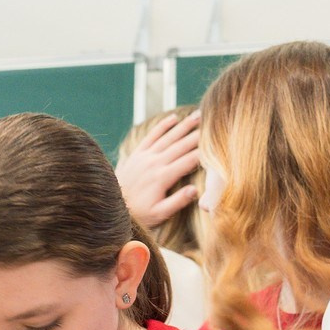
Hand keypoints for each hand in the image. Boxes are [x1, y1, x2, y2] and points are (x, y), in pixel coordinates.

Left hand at [115, 110, 202, 230]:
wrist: (112, 205)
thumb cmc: (139, 213)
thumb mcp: (159, 213)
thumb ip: (177, 202)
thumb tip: (195, 190)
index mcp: (163, 177)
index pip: (188, 161)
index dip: (204, 152)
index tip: (217, 145)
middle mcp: (155, 163)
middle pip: (181, 145)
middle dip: (198, 134)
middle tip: (213, 123)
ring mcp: (145, 156)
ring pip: (168, 137)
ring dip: (184, 125)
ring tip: (198, 116)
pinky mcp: (137, 153)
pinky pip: (152, 136)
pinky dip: (162, 126)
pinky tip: (173, 118)